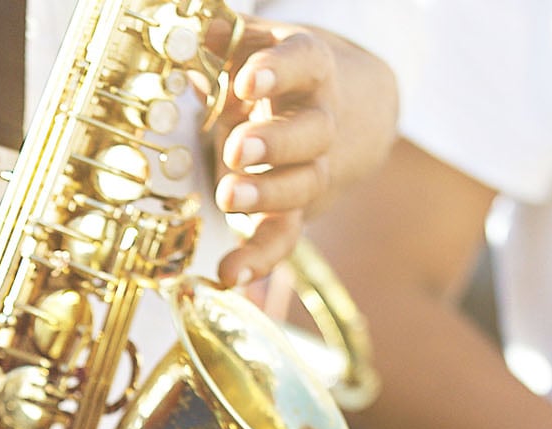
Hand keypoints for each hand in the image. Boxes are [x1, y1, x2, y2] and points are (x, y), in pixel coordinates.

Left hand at [206, 19, 398, 286]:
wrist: (355, 112)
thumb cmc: (287, 77)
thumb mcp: (263, 47)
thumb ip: (230, 39)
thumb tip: (196, 30)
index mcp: (310, 71)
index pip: (304, 63)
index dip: (279, 72)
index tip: (250, 82)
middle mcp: (318, 121)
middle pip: (311, 133)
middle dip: (275, 143)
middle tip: (237, 150)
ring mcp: (312, 168)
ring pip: (303, 185)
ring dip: (267, 196)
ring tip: (229, 198)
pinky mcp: (298, 209)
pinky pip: (285, 236)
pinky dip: (259, 258)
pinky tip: (230, 274)